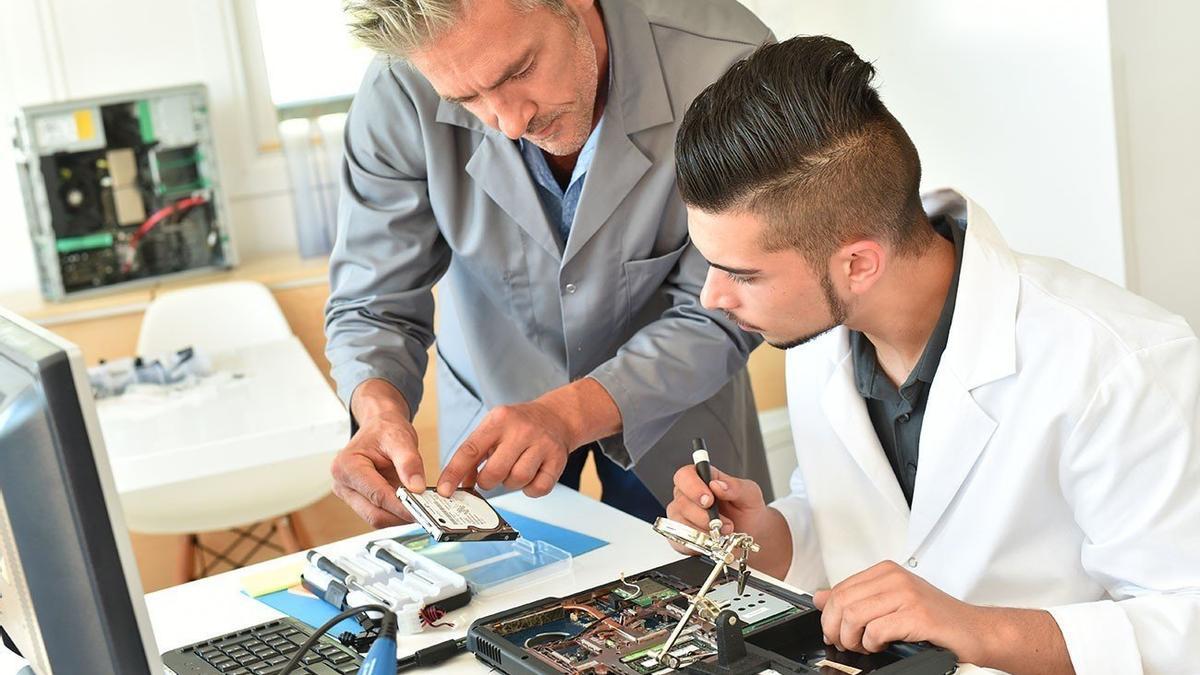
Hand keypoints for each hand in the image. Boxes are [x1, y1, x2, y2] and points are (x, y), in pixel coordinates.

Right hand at [330, 380, 424, 527]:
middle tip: (425, 514)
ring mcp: (350, 494)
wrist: (379, 426)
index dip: (401, 507)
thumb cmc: (384, 429)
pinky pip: (380, 513)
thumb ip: (409, 462)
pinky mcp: (360, 500)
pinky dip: (397, 513)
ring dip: (399, 517)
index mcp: (347, 466)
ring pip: (376, 518)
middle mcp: (343, 484)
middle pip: (374, 514)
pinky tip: (412, 506)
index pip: (377, 495)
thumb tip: (417, 488)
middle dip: (400, 516)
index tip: (421, 512)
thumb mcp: (400, 438)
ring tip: (421, 509)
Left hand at [437, 400, 572, 497]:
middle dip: (487, 482)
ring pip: (517, 480)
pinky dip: (530, 489)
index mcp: (499, 420)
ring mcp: (542, 444)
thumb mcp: (493, 429)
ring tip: (513, 471)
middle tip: (490, 477)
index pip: (470, 450)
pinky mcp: (558, 459)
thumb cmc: (519, 426)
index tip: (444, 490)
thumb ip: (474, 455)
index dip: (454, 472)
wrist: (557, 417)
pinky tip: (531, 476)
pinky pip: (538, 488)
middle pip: (494, 472)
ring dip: (510, 483)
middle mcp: (521, 430)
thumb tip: (460, 483)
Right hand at [665, 465, 791, 576]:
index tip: (708, 499)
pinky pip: (681, 541)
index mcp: (702, 479)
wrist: (752, 535)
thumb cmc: (747, 511)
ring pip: (680, 523)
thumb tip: (717, 484)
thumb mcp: (750, 494)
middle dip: (703, 516)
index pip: (685, 476)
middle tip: (721, 522)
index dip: (693, 487)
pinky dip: (699, 543)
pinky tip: (712, 541)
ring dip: (704, 531)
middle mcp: (688, 497)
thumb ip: (735, 486)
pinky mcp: (682, 537)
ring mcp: (682, 517)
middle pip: (681, 502)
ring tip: (722, 533)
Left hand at [812, 561, 986, 658]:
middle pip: (842, 602)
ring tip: (863, 647)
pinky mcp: (916, 616)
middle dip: (836, 629)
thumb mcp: (891, 602)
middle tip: (845, 643)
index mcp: (886, 571)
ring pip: (854, 616)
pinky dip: (873, 644)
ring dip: (853, 640)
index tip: (834, 631)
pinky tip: (882, 646)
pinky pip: (876, 631)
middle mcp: (895, 578)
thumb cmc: (938, 619)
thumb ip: (857, 598)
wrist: (976, 631)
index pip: (839, 589)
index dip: (829, 615)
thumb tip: (820, 597)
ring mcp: (906, 595)